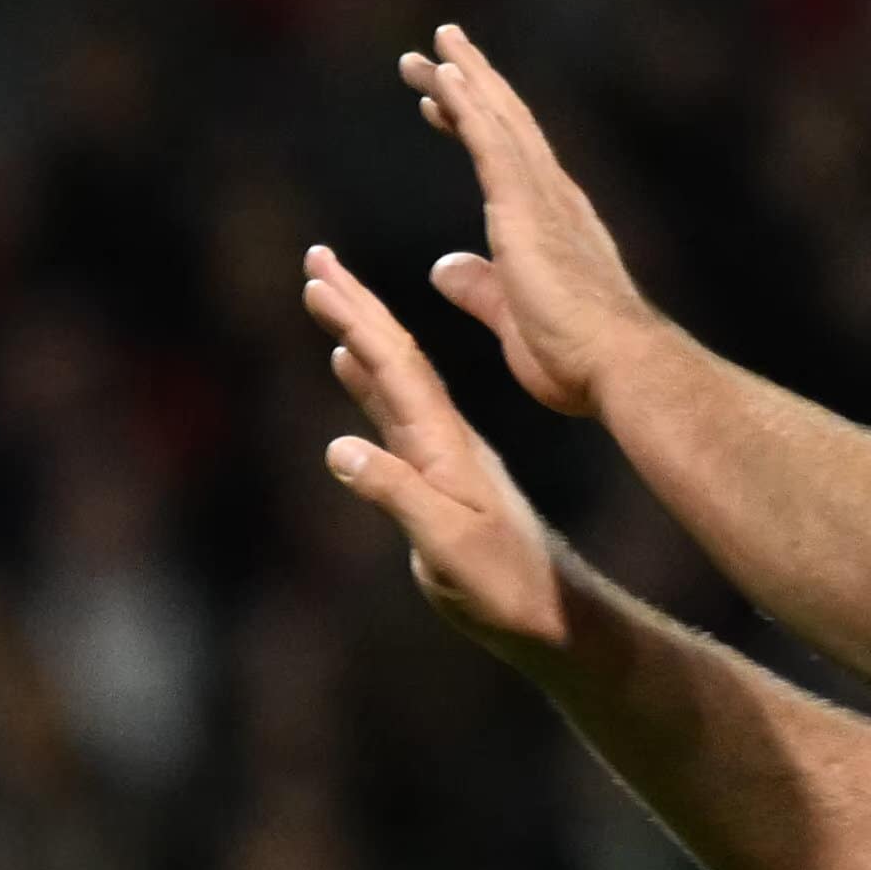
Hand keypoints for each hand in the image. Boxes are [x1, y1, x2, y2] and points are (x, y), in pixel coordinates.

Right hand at [304, 242, 567, 650]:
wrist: (554, 610)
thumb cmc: (504, 587)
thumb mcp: (448, 548)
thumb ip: (397, 495)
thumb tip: (337, 449)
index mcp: (445, 446)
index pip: (396, 368)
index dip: (357, 321)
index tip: (322, 277)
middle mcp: (442, 436)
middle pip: (393, 357)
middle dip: (354, 305)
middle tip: (316, 259)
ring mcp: (440, 452)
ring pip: (392, 378)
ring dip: (358, 332)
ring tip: (327, 293)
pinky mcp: (437, 472)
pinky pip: (394, 411)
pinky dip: (368, 378)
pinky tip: (350, 363)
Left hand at [398, 19, 668, 424]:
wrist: (617, 366)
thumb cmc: (576, 359)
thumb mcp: (510, 317)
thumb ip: (479, 289)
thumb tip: (443, 267)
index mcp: (548, 225)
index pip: (504, 160)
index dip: (471, 124)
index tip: (440, 102)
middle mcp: (551, 198)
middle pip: (502, 124)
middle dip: (468, 85)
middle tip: (434, 49)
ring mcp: (541, 198)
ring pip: (498, 119)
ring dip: (464, 77)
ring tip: (436, 43)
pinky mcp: (525, 207)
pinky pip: (490, 140)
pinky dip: (468, 102)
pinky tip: (445, 73)